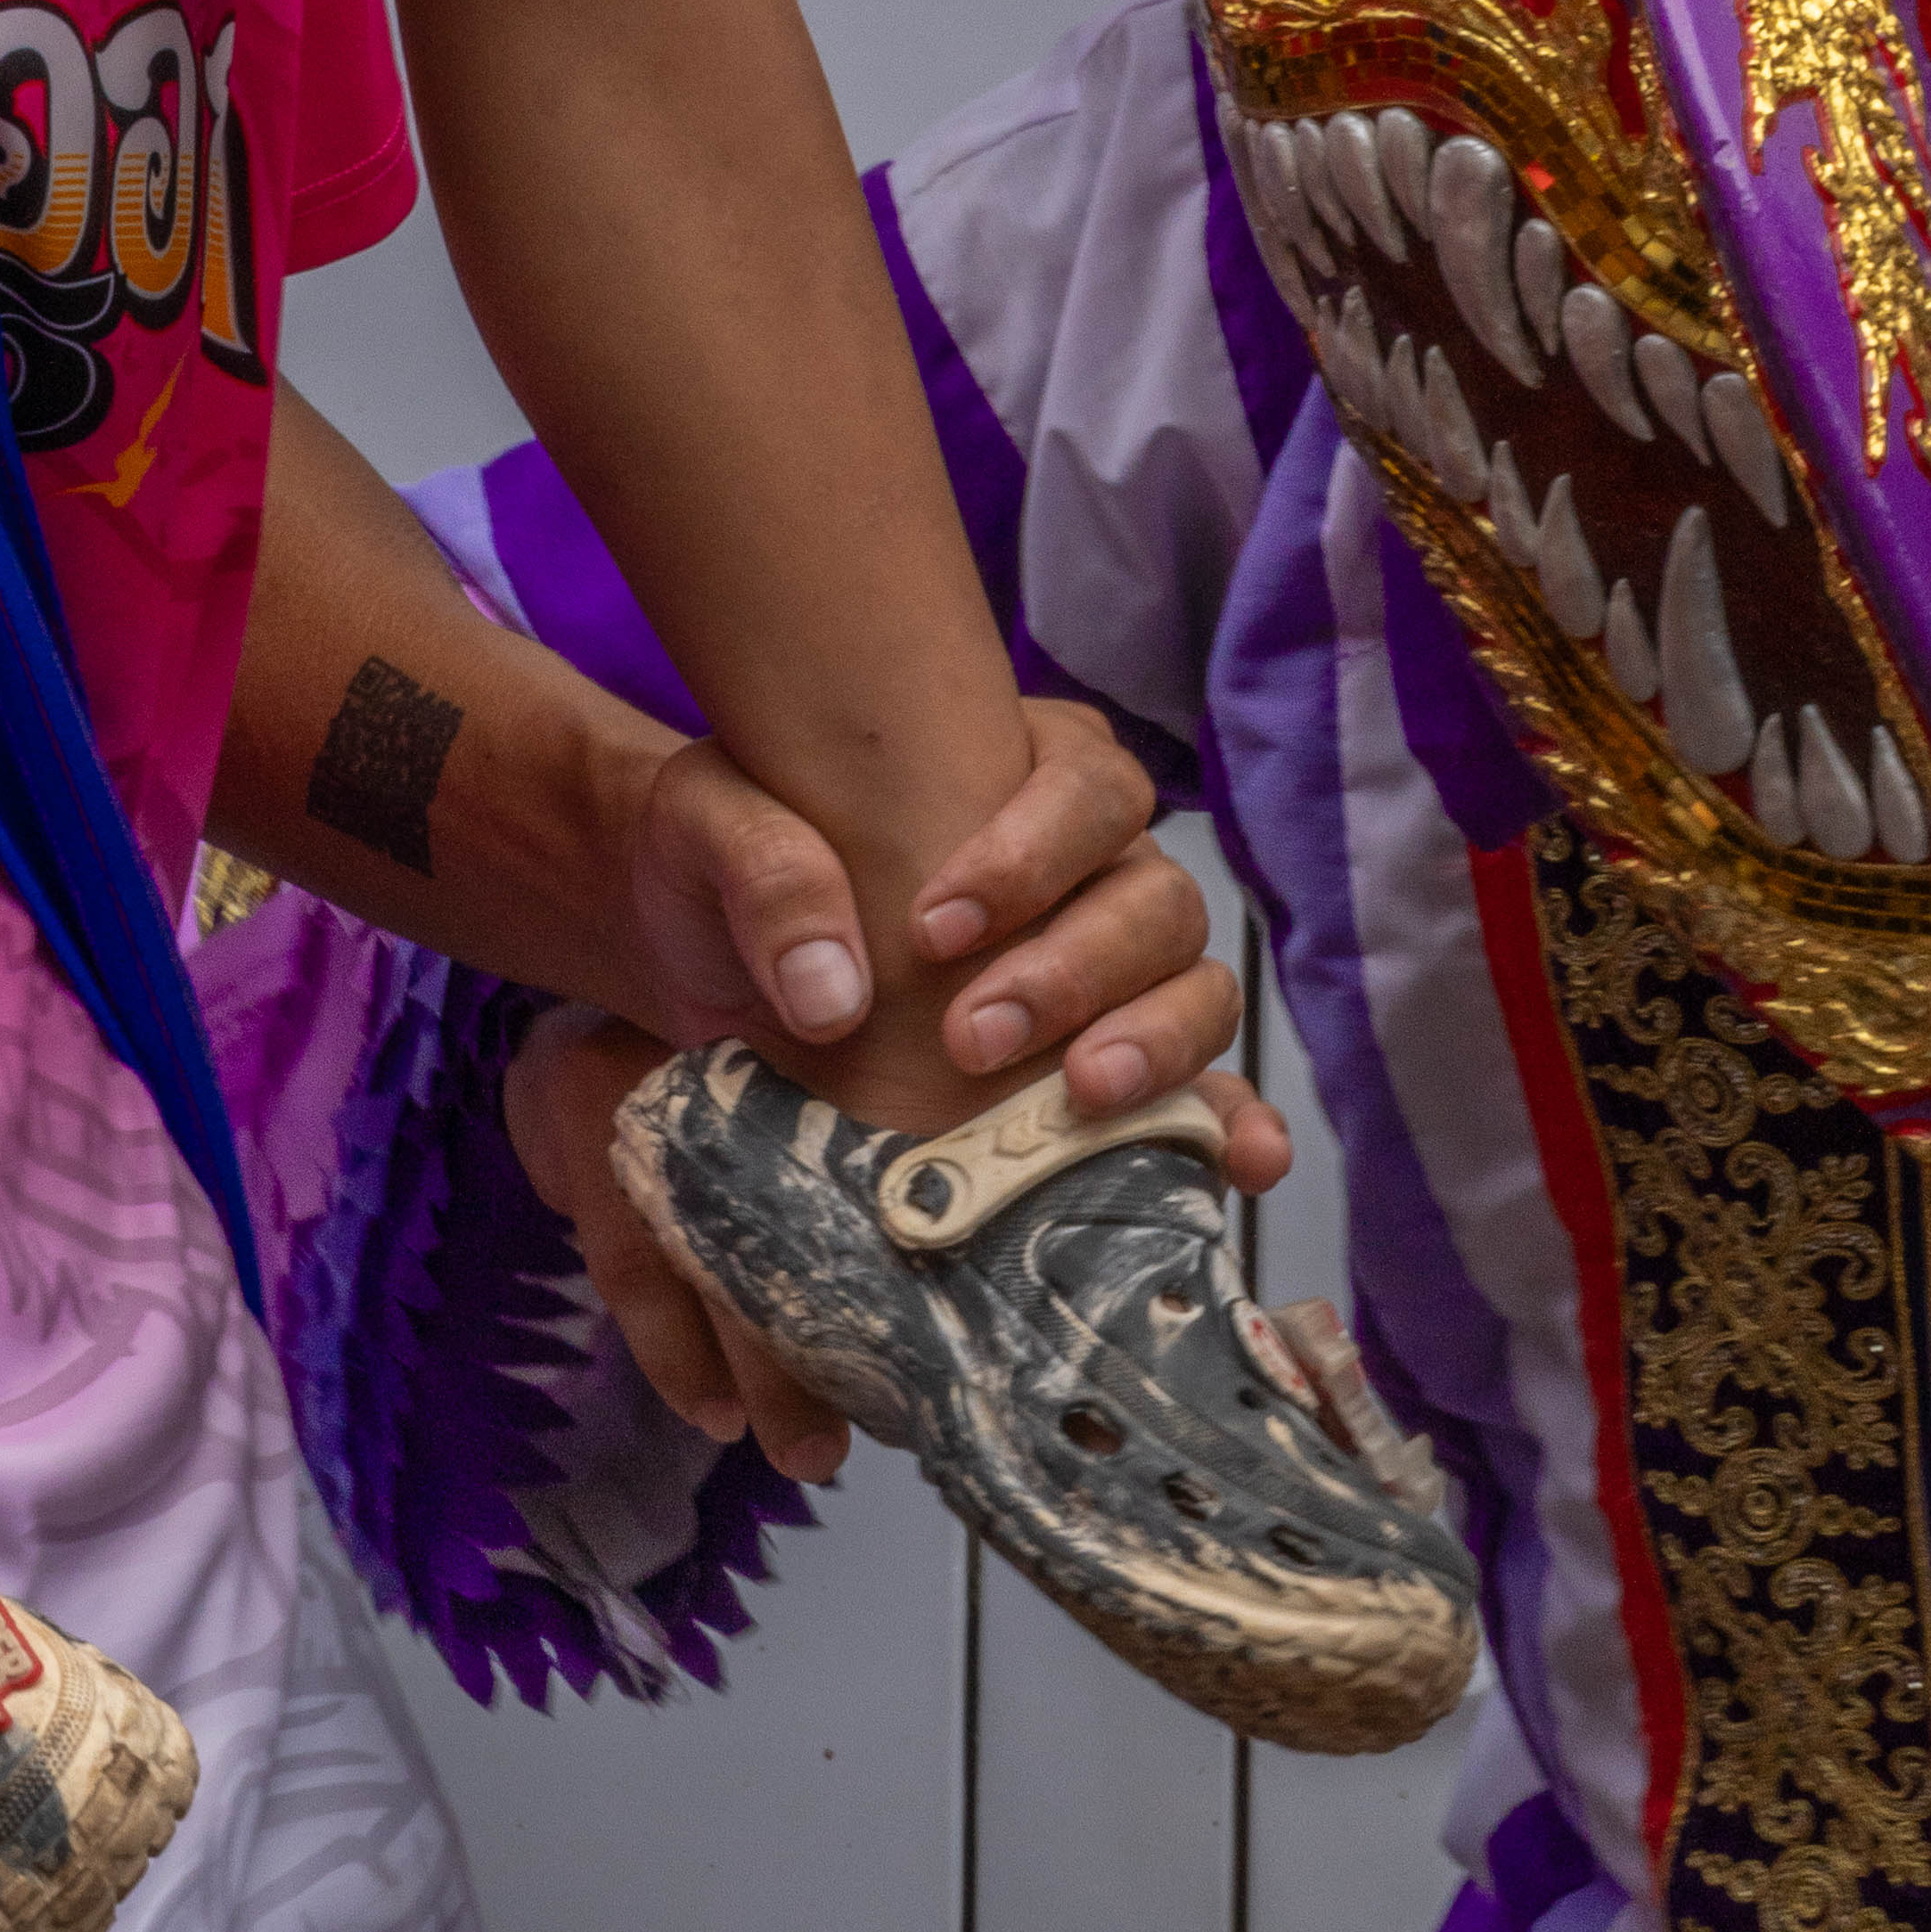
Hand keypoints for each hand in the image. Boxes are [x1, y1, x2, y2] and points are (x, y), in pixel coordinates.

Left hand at [507, 691, 1286, 1462]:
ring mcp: (1110, 978)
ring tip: (1081, 1099)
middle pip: (1154, 899)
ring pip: (1193, 991)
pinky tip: (1243, 1162)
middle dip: (1075, 970)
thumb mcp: (703, 830)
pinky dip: (1232, 1128)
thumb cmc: (713, 867)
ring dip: (1153, 1047)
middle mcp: (1087, 869)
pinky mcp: (1102, 1080)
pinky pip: (1206, 1097)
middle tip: (970, 1036)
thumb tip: (834, 991)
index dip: (1035, 854)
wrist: (687, 965)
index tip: (933, 925)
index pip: (1087, 788)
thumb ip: (759, 868)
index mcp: (1016, 769)